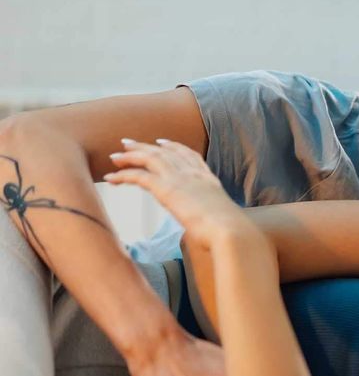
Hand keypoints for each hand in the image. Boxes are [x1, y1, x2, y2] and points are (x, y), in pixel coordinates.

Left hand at [105, 138, 251, 248]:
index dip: (173, 147)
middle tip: (127, 143)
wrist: (230, 231)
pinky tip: (111, 178)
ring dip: (130, 156)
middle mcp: (194, 174)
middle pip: (165, 152)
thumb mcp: (222, 220)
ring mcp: (180, 179)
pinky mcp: (167, 189)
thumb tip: (209, 230)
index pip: (189, 156)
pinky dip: (123, 175)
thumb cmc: (230, 232)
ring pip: (149, 158)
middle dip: (145, 146)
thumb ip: (212, 218)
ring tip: (113, 157)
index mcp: (209, 180)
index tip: (161, 142)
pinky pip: (139, 176)